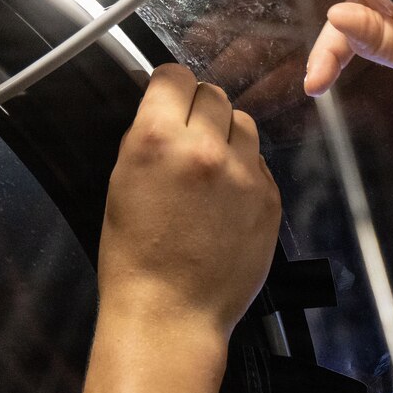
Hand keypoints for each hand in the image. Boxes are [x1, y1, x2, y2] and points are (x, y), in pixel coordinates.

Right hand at [98, 64, 281, 338]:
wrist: (172, 315)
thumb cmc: (136, 258)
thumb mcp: (122, 184)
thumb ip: (148, 138)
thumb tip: (166, 109)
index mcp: (158, 141)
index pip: (175, 77)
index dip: (170, 86)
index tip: (169, 98)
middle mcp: (206, 149)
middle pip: (214, 95)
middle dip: (199, 110)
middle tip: (189, 136)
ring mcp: (244, 174)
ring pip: (244, 123)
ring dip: (227, 135)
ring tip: (210, 167)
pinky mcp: (270, 197)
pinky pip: (259, 162)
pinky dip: (245, 169)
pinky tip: (226, 199)